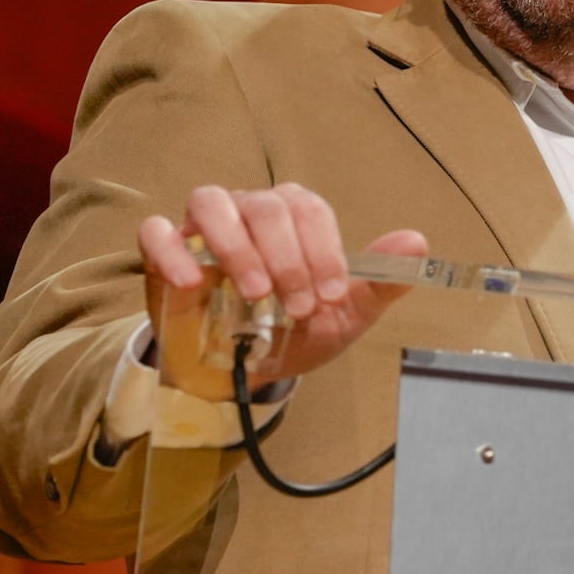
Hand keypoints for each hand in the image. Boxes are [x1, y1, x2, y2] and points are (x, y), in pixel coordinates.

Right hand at [139, 184, 426, 397]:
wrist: (245, 370)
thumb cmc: (294, 330)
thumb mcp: (344, 315)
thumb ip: (380, 282)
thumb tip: (418, 242)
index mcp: (294, 216)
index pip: (310, 209)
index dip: (323, 251)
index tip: (330, 296)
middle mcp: (248, 210)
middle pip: (266, 206)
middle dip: (288, 259)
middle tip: (297, 306)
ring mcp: (202, 228)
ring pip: (211, 203)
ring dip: (238, 247)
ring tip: (256, 293)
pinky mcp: (163, 253)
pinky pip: (156, 232)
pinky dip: (171, 251)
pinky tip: (190, 282)